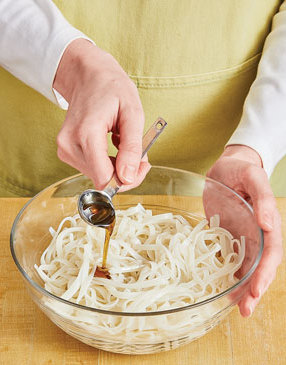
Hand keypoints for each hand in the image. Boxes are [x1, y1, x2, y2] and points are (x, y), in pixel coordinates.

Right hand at [53, 39, 149, 189]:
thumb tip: (128, 178)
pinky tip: (111, 145)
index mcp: (86, 133)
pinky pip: (92, 169)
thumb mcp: (132, 113)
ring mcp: (64, 149)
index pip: (104, 178)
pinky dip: (106, 163)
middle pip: (102, 180)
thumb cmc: (111, 88)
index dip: (127, 179)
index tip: (142, 165)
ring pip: (98, 176)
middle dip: (125, 172)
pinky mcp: (65, 152)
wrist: (87, 76)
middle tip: (138, 153)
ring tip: (123, 143)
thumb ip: (132, 148)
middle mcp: (69, 145)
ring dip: (116, 167)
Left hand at [207, 145, 282, 316]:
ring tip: (235, 308)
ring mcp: (242, 238)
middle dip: (254, 290)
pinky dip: (228, 275)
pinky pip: (230, 259)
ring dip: (242, 288)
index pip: (271, 254)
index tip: (255, 290)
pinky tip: (222, 288)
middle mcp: (257, 235)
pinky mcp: (227, 237)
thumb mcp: (253, 177)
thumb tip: (269, 225)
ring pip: (246, 268)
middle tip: (244, 310)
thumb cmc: (241, 169)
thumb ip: (263, 198)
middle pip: (260, 267)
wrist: (225, 167)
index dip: (265, 273)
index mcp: (267, 224)